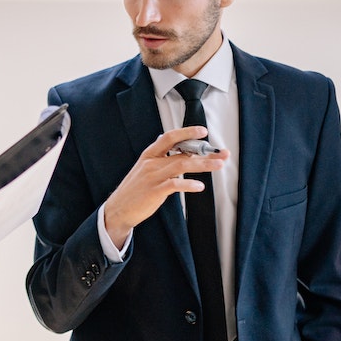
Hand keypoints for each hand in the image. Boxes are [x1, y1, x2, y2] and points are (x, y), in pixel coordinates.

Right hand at [101, 126, 229, 247]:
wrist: (118, 209)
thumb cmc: (135, 190)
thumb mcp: (146, 170)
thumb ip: (163, 161)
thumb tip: (183, 154)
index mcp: (149, 155)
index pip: (170, 137)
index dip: (187, 132)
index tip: (203, 131)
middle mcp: (151, 163)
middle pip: (182, 153)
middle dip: (205, 152)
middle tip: (222, 153)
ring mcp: (153, 177)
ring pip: (182, 165)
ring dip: (203, 165)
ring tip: (218, 165)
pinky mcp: (154, 191)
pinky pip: (175, 185)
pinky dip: (189, 185)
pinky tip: (199, 186)